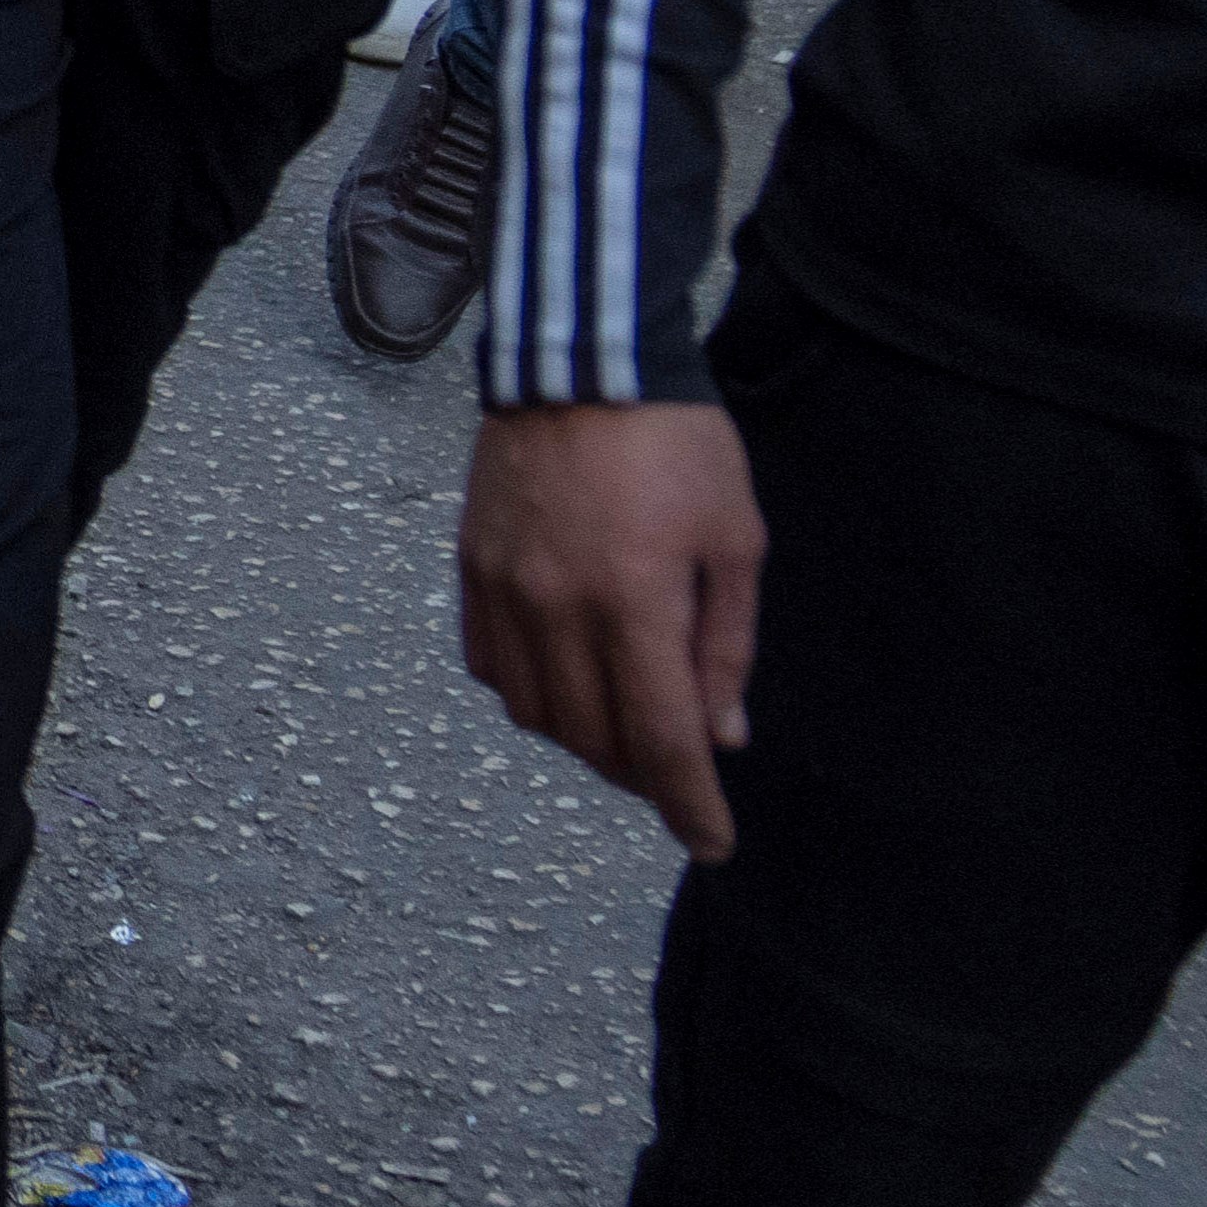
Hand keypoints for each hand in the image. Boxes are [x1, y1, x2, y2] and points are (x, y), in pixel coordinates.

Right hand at [460, 396, 769, 861]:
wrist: (581, 361)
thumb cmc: (677, 445)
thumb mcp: (734, 541)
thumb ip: (725, 646)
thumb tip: (722, 734)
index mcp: (634, 600)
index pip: (662, 737)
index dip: (689, 805)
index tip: (712, 845)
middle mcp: (557, 606)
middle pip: (593, 738)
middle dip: (642, 776)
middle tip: (679, 772)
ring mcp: (504, 589)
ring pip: (535, 714)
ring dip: (584, 740)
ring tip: (623, 726)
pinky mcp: (472, 567)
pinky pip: (491, 667)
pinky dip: (530, 695)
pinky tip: (566, 679)